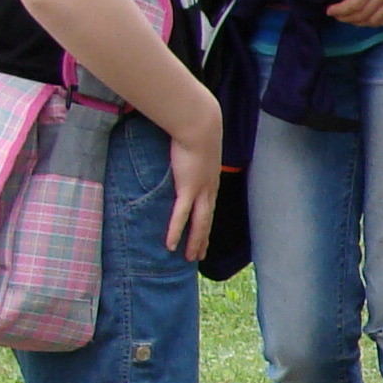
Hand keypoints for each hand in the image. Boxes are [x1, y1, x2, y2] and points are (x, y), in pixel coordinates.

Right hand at [162, 100, 221, 260]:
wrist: (200, 124)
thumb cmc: (195, 129)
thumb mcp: (195, 145)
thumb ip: (189, 152)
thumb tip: (180, 150)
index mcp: (211, 180)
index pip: (210, 207)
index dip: (208, 223)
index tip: (205, 234)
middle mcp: (209, 189)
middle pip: (207, 221)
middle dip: (204, 239)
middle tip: (200, 255)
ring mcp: (200, 191)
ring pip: (199, 224)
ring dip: (194, 242)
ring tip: (191, 258)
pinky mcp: (188, 189)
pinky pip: (181, 216)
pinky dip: (175, 231)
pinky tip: (170, 245)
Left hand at [328, 0, 382, 25]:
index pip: (354, 3)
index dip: (339, 10)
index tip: (329, 9)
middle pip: (362, 14)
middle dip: (344, 17)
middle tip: (335, 14)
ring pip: (373, 20)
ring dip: (357, 22)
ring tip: (347, 17)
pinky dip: (372, 23)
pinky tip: (364, 18)